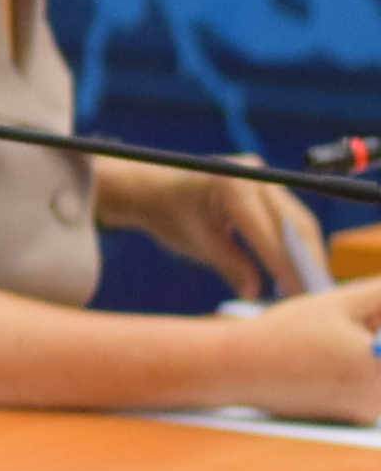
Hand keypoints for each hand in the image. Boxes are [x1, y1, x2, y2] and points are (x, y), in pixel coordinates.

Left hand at [132, 167, 338, 298]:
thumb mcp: (198, 244)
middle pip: (295, 225)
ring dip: (309, 255)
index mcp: (231, 186)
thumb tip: (255, 295)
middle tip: (316, 296)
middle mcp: (254, 174)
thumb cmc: (170, 216)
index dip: (286, 266)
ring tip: (315, 288)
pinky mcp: (270, 183)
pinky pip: (292, 217)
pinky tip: (305, 270)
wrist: (155, 189)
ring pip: (299, 221)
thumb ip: (231, 266)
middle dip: (308, 262)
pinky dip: (299, 244)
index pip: (267, 232)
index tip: (299, 295)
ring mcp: (265, 176)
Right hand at [228, 281, 380, 422]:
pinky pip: (374, 390)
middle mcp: (380, 397)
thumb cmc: (285, 333)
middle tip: (359, 320)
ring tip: (336, 337)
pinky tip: (330, 357)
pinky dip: (364, 370)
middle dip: (378, 333)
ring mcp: (369, 411)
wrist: (239, 369)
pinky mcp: (354, 418)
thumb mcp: (340, 302)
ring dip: (374, 349)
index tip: (373, 315)